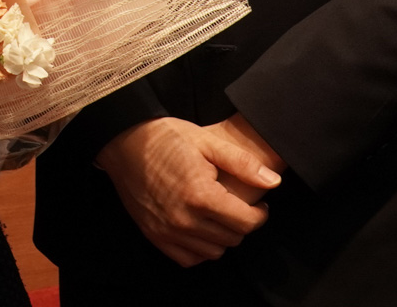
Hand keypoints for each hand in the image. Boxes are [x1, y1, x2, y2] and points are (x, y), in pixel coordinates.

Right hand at [96, 115, 281, 266]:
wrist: (122, 142)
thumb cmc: (165, 138)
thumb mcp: (206, 141)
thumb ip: (242, 163)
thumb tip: (273, 182)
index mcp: (201, 195)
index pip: (247, 223)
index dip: (260, 214)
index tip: (259, 205)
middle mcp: (184, 219)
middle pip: (232, 239)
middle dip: (242, 224)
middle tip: (238, 206)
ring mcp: (168, 230)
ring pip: (213, 252)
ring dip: (222, 237)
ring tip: (218, 215)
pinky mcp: (154, 235)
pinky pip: (188, 258)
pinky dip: (199, 249)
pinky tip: (200, 228)